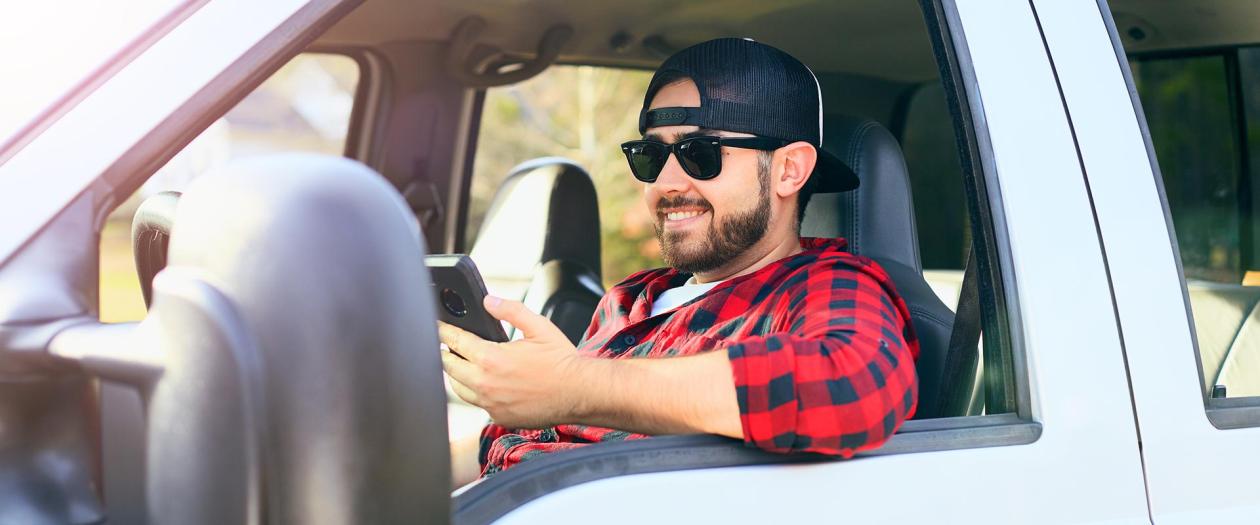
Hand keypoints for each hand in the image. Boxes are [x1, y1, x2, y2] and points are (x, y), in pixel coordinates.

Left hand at [438, 295, 591, 428]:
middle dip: (446, 352)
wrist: (579, 393)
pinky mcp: (498, 416)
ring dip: (456, 374)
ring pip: (458, 389)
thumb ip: (511, 310)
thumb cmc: (561, 361)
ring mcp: (490, 404)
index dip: (443, 331)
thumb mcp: (538, 326)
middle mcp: (485, 384)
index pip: (455, 341)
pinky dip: (474, 392)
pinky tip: (483, 383)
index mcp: (491, 359)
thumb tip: (489, 301)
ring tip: (462, 363)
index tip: (437, 326)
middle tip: (447, 343)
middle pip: (449, 366)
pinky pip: (476, 403)